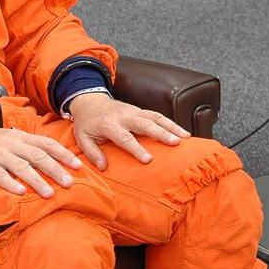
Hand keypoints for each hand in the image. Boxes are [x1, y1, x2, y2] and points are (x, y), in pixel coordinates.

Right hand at [0, 124, 81, 196]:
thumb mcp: (5, 138)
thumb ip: (24, 146)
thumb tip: (46, 157)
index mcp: (18, 136)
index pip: (45, 144)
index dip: (63, 154)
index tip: (78, 166)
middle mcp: (10, 144)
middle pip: (38, 156)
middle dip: (56, 170)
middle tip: (70, 183)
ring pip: (21, 167)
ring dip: (37, 181)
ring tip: (50, 193)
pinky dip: (11, 184)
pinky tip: (21, 193)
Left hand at [67, 93, 188, 169]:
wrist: (89, 101)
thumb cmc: (87, 123)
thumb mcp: (82, 138)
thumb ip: (92, 153)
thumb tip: (103, 167)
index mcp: (109, 124)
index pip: (125, 137)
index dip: (136, 148)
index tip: (148, 159)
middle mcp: (124, 116)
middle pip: (145, 124)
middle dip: (161, 133)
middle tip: (175, 143)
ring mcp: (134, 111)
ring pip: (155, 117)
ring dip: (171, 126)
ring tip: (185, 137)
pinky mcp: (140, 110)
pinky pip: (157, 115)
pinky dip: (171, 123)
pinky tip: (182, 131)